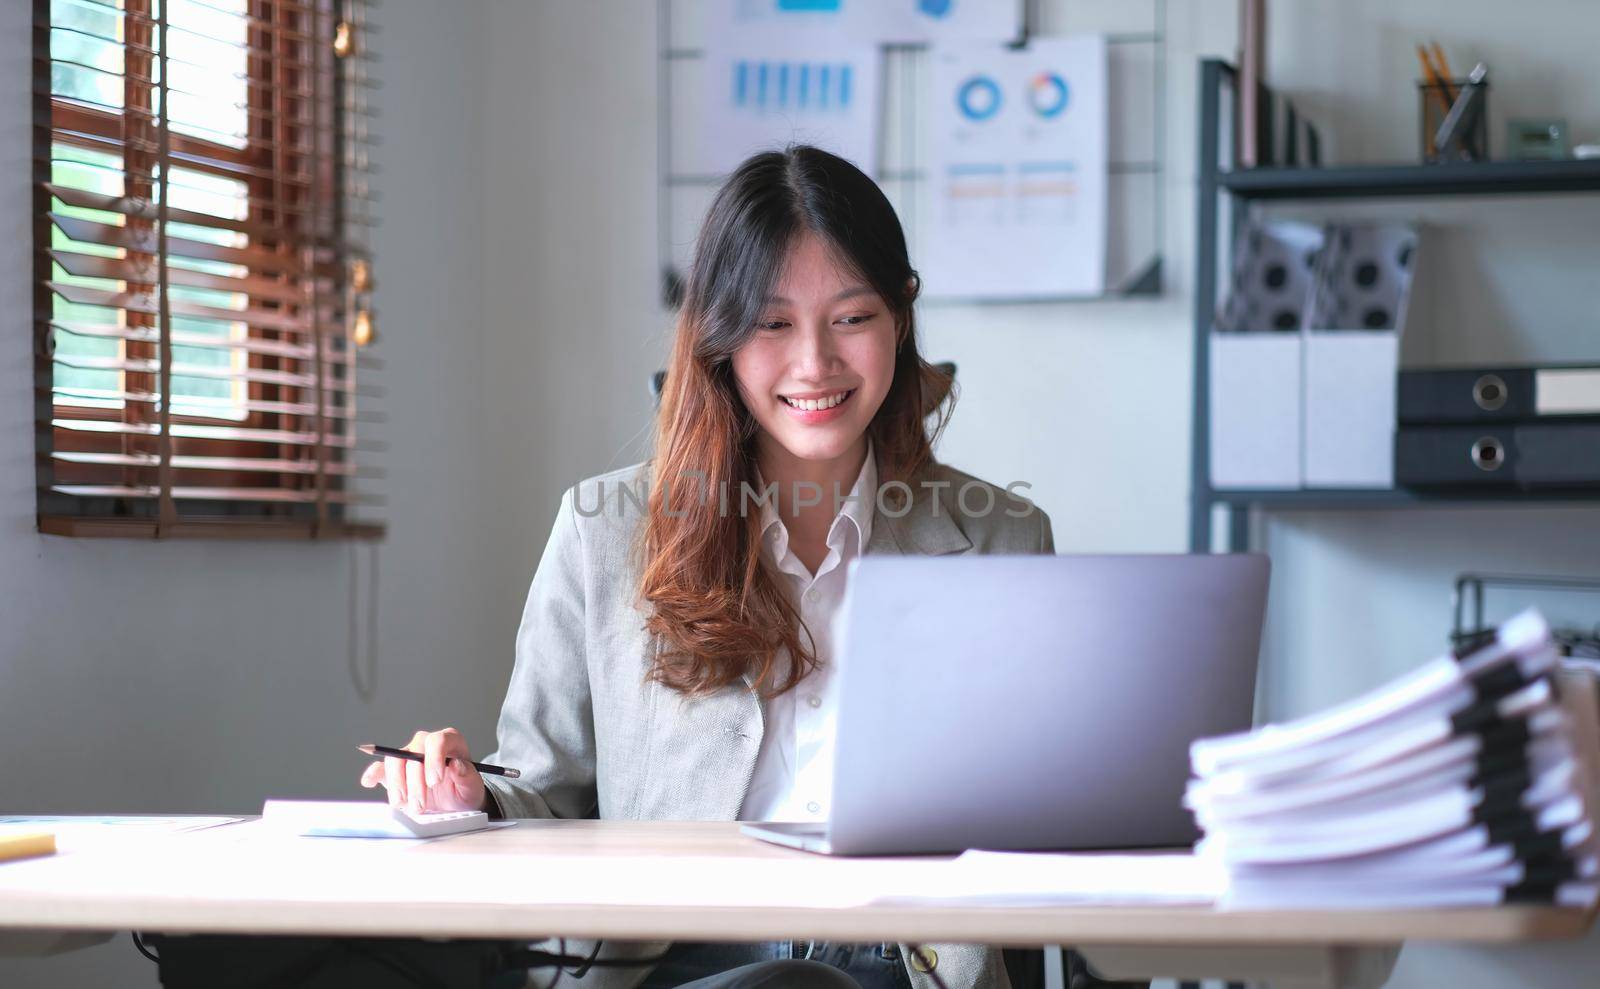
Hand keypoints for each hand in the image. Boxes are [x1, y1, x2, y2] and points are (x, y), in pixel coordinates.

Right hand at [359, 728, 486, 813]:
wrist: (456, 803)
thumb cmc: (465, 790)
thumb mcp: (473, 786)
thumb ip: (467, 775)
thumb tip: (456, 764)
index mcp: (449, 741)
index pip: (437, 740)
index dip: (434, 759)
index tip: (434, 781)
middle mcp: (426, 745)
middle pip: (413, 753)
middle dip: (415, 781)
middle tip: (420, 805)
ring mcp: (409, 757)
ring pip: (395, 760)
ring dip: (397, 784)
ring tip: (404, 804)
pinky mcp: (395, 772)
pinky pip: (380, 768)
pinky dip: (373, 773)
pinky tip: (369, 782)